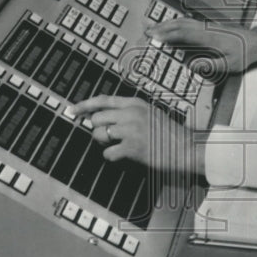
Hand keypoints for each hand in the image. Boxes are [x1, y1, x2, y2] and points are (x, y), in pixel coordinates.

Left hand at [69, 95, 204, 175]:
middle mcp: (131, 114)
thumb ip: (128, 111)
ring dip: (103, 143)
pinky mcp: (131, 147)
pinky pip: (108, 153)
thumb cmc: (168, 133)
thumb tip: (104, 116)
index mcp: (135, 103)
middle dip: (97, 129)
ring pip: (99, 135)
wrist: (183, 147)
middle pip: (97, 118)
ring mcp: (130, 130)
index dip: (85, 105)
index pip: (103, 100)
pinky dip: (112, 157)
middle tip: (107, 136)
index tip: (73, 110)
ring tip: (116, 145)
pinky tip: (122, 155)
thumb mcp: (149, 112)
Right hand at [146, 18, 256, 75]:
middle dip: (162, 27)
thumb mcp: (231, 64)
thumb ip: (212, 65)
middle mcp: (207, 28)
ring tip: (154, 27)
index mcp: (210, 37)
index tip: (154, 37)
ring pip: (184, 21)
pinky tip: (172, 26)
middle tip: (147, 31)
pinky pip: (189, 22)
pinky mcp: (210, 26)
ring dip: (168, 23)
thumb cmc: (246, 53)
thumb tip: (193, 66)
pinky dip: (177, 23)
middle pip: (180, 24)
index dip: (168, 35)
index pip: (184, 34)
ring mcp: (208, 25)